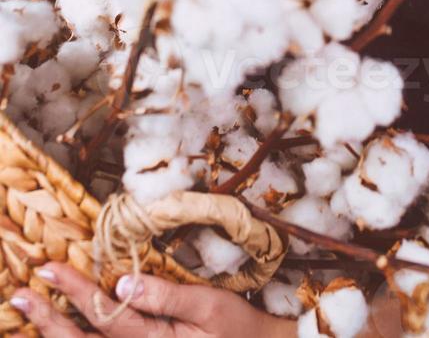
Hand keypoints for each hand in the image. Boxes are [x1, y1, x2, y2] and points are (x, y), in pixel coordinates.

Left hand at [10, 262, 296, 336]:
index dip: (75, 290)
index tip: (49, 268)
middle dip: (50, 319)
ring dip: (55, 335)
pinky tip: (58, 333)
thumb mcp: (209, 306)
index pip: (105, 314)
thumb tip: (124, 280)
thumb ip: (166, 295)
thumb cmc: (235, 326)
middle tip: (22, 293)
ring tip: (29, 312)